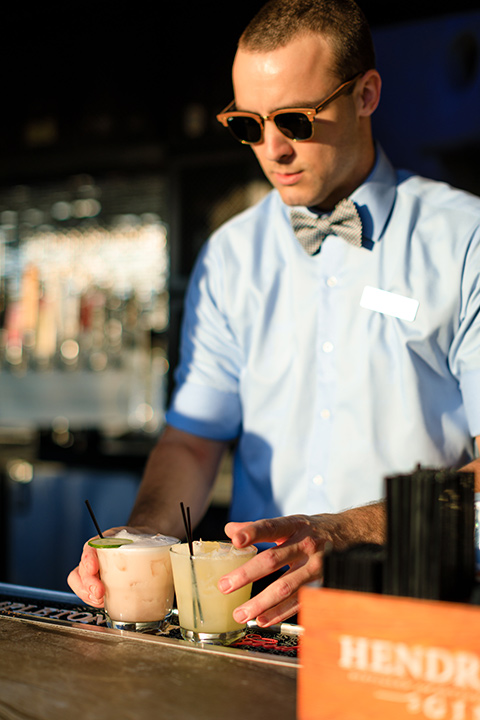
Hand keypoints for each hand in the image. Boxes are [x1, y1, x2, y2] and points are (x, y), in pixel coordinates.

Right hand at [67, 525, 156, 606]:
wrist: (145, 542)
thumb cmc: (145, 541)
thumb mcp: (149, 538)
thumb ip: (156, 545)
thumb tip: (171, 552)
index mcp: (107, 541)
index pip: (90, 548)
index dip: (88, 560)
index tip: (94, 568)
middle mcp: (97, 556)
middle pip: (80, 570)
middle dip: (86, 585)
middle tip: (99, 593)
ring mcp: (95, 571)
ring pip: (79, 583)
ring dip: (87, 595)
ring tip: (101, 601)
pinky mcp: (98, 584)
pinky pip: (87, 593)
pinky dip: (92, 600)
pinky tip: (104, 604)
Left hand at [219, 507, 384, 626]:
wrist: (352, 535)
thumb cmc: (313, 530)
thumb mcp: (290, 522)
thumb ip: (259, 528)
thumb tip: (230, 531)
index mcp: (295, 525)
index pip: (271, 527)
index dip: (252, 532)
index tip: (236, 540)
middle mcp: (306, 544)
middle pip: (274, 559)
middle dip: (247, 574)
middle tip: (225, 586)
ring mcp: (317, 566)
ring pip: (286, 586)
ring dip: (261, 602)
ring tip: (241, 613)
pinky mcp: (323, 584)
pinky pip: (300, 602)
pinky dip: (280, 613)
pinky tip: (263, 619)